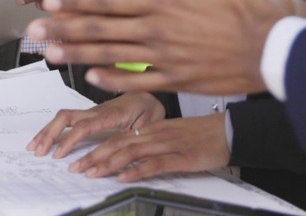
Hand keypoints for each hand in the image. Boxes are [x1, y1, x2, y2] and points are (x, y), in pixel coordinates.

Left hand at [27, 0, 305, 93]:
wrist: (284, 49)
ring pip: (113, 56)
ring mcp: (168, 59)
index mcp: (168, 0)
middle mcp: (161, 31)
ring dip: (79, 54)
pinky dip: (114, 79)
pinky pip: (139, 81)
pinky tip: (93, 78)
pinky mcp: (180, 80)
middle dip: (66, 28)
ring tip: (50, 53)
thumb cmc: (260, 4)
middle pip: (103, 28)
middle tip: (34, 31)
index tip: (53, 0)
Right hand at [27, 92, 164, 158]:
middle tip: (39, 151)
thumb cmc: (150, 109)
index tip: (59, 154)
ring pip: (63, 116)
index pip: (84, 126)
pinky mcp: (89, 114)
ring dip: (47, 131)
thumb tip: (125, 151)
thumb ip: (135, 136)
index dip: (70, 140)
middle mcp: (97, 110)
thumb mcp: (148, 124)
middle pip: (66, 117)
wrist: (151, 94)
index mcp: (112, 114)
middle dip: (50, 133)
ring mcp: (91, 111)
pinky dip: (52, 128)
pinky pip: (67, 119)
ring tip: (34, 147)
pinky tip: (44, 139)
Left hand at [67, 113, 230, 181]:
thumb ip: (152, 141)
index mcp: (153, 127)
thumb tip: (132, 152)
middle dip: (94, 157)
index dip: (96, 148)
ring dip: (107, 163)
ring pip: (131, 152)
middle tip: (76, 168)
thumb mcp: (172, 133)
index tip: (80, 158)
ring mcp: (167, 145)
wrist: (229, 131)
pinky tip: (123, 177)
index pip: (118, 136)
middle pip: (118, 144)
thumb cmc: (203, 133)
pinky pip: (154, 164)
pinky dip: (137, 171)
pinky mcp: (181, 157)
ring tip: (91, 173)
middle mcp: (156, 133)